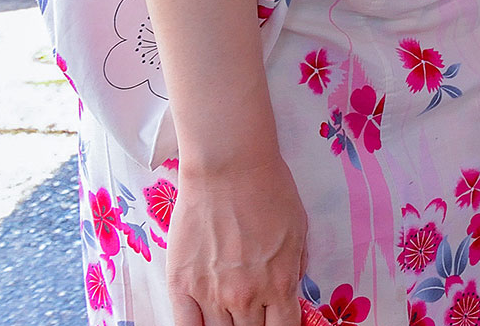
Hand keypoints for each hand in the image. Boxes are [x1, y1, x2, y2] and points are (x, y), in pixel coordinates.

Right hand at [163, 152, 305, 325]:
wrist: (228, 168)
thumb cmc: (269, 191)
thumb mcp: (299, 231)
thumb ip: (295, 268)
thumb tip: (292, 292)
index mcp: (279, 284)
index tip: (277, 323)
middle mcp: (245, 296)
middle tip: (252, 313)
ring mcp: (210, 293)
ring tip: (229, 315)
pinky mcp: (180, 285)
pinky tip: (203, 323)